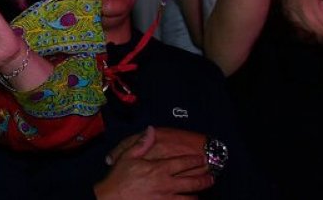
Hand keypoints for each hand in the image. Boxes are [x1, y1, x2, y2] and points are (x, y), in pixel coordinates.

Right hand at [95, 127, 215, 199]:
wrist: (111, 199)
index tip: (202, 158)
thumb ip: (141, 143)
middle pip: (192, 182)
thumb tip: (150, 129)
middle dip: (204, 180)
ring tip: (202, 194)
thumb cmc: (118, 178)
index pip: (183, 163)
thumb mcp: (127, 157)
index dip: (195, 160)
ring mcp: (165, 199)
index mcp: (159, 169)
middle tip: (211, 178)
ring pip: (189, 198)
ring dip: (197, 196)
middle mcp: (166, 184)